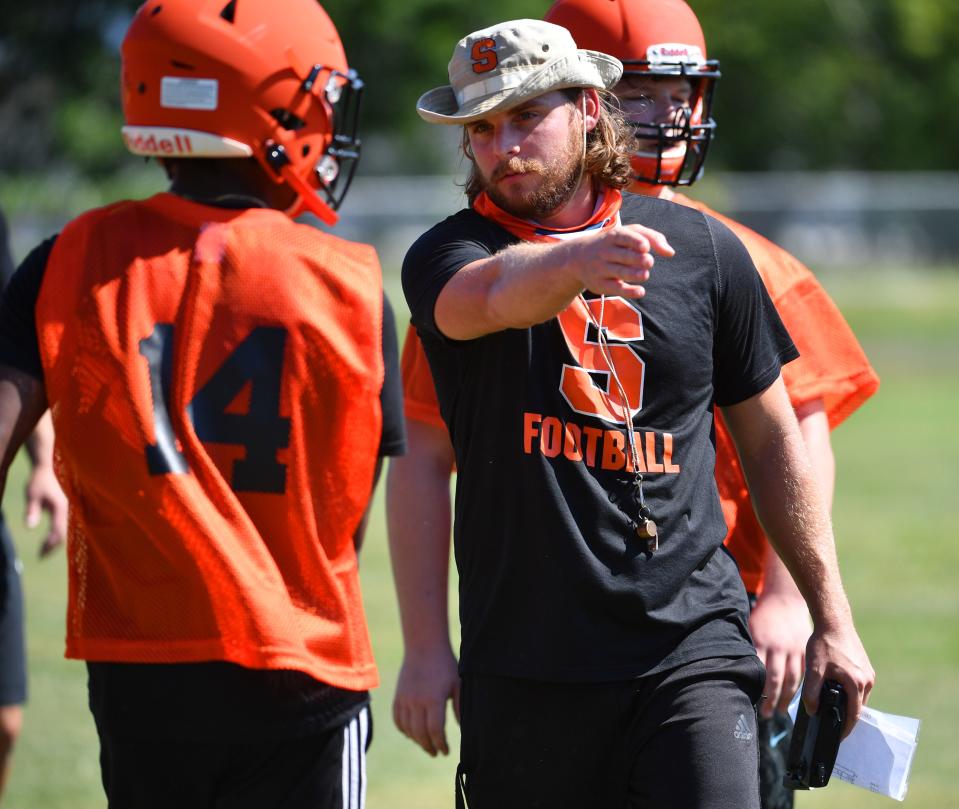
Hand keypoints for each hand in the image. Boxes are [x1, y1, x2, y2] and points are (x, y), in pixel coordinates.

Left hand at [24, 463, 67, 556]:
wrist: (44, 470)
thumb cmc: (37, 482)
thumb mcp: (31, 496)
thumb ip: (31, 511)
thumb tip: (30, 527)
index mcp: (61, 508)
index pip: (58, 531)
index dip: (50, 543)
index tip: (41, 552)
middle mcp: (67, 510)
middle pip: (64, 534)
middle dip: (53, 546)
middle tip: (41, 556)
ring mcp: (66, 510)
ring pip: (64, 531)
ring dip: (54, 542)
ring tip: (43, 551)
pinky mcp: (63, 510)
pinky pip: (62, 526)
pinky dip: (55, 535)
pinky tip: (47, 540)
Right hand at [393, 645, 459, 756]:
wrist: (424, 647)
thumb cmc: (445, 665)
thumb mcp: (458, 684)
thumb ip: (460, 707)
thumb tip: (462, 728)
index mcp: (433, 699)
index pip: (435, 731)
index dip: (441, 744)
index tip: (446, 751)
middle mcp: (416, 701)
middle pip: (420, 733)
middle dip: (428, 746)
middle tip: (436, 752)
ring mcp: (405, 699)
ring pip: (407, 729)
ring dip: (416, 740)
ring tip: (426, 744)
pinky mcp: (398, 696)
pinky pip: (397, 719)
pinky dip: (403, 730)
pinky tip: (412, 734)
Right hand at [569, 224, 673, 297]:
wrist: (578, 258)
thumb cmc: (613, 243)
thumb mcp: (629, 234)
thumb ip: (653, 238)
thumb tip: (670, 253)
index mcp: (613, 236)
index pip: (624, 237)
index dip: (635, 242)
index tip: (645, 247)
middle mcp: (605, 252)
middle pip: (625, 256)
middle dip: (639, 260)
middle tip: (648, 262)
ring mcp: (601, 269)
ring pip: (621, 273)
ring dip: (637, 274)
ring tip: (644, 274)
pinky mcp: (599, 285)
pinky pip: (616, 289)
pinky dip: (630, 292)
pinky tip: (640, 291)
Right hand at [750, 590, 808, 717]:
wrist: (783, 599)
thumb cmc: (794, 624)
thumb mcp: (803, 643)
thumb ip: (800, 662)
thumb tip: (801, 688)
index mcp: (801, 654)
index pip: (797, 681)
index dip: (792, 698)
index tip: (786, 711)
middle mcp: (787, 651)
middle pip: (783, 681)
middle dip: (778, 700)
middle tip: (772, 714)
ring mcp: (771, 646)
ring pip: (769, 674)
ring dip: (766, 693)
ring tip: (762, 707)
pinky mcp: (757, 639)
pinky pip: (755, 660)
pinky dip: (753, 674)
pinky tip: (750, 684)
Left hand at [803, 620, 874, 738]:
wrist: (834, 622)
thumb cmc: (824, 644)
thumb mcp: (813, 669)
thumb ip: (811, 692)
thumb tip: (813, 711)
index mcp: (857, 683)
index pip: (854, 715)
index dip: (846, 729)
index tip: (838, 739)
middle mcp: (867, 680)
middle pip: (857, 707)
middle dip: (846, 718)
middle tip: (831, 726)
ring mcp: (868, 674)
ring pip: (858, 697)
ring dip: (847, 704)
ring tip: (832, 710)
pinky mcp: (865, 667)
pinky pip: (859, 687)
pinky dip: (849, 693)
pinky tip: (836, 692)